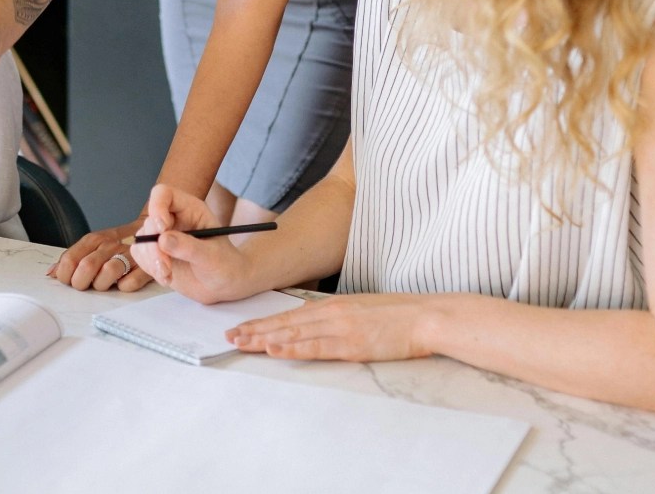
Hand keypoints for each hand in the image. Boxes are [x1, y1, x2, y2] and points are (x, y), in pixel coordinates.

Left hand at [48, 220, 153, 292]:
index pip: (70, 260)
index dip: (66, 276)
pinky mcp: (146, 267)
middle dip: (82, 283)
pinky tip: (123, 283)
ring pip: (109, 272)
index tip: (69, 280)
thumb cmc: (115, 247)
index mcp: (94, 240)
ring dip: (103, 285)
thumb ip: (71, 259)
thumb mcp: (92, 247)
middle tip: (86, 285)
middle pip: (87, 267)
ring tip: (105, 284)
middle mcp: (110, 244)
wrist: (150, 234)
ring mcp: (129, 254)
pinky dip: (124, 287)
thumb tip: (51, 273)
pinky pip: (130, 283)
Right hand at [128, 184, 249, 302]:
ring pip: (142, 239)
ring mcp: (162, 236)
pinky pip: (140, 254)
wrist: (224, 285)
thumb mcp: (213, 256)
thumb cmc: (225, 265)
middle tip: (165, 267)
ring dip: (151, 260)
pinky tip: (166, 277)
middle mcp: (173, 219)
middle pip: (150, 221)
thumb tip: (163, 239)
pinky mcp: (155, 253)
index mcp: (189, 209)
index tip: (162, 229)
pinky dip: (149, 267)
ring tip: (168, 276)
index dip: (157, 207)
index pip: (164, 194)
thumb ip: (189, 247)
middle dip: (154, 247)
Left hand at [226, 292, 431, 361]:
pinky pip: (316, 348)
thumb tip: (316, 325)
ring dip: (265, 339)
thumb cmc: (396, 315)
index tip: (243, 327)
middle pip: (285, 323)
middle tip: (230, 336)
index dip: (264, 321)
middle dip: (256, 330)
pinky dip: (293, 349)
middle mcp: (331, 313)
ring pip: (294, 334)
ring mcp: (340, 328)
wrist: (424, 316)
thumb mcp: (360, 309)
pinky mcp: (351, 344)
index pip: (290, 315)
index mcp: (333, 305)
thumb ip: (337, 316)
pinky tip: (275, 349)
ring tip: (242, 343)